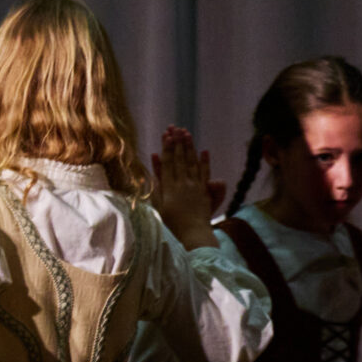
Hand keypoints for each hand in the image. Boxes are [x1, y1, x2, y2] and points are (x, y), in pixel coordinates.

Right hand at [149, 127, 222, 249]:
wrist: (193, 233)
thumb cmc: (172, 223)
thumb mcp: (158, 205)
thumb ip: (157, 185)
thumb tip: (156, 168)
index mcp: (170, 186)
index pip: (169, 162)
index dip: (168, 147)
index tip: (166, 134)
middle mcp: (184, 183)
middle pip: (181, 158)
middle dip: (178, 142)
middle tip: (175, 128)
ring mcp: (196, 186)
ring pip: (192, 162)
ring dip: (190, 147)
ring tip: (187, 133)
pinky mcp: (204, 191)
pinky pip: (205, 172)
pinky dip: (205, 161)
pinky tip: (204, 150)